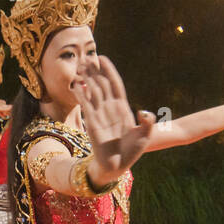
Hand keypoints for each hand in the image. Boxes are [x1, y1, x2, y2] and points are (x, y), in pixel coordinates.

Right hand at [72, 56, 152, 181]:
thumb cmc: (132, 151)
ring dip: (86, 78)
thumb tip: (145, 112)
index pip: (115, 83)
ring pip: (93, 90)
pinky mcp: (91, 121)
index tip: (102, 58)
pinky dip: (80, 93)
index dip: (109, 71)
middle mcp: (110, 107)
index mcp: (123, 107)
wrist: (118, 164)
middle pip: (102, 83)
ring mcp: (100, 113)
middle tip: (87, 59)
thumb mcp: (145, 135)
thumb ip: (148, 122)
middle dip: (95, 71)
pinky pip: (85, 104)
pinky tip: (76, 84)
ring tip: (80, 66)